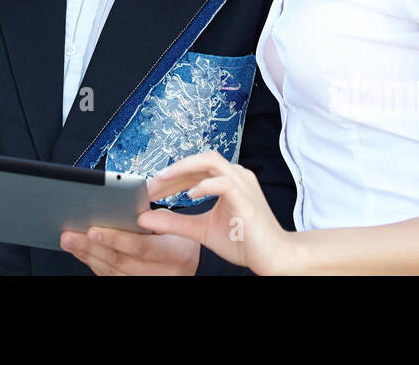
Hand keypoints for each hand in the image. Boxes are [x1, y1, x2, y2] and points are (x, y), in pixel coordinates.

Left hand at [60, 226, 199, 274]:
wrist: (190, 266)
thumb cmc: (181, 240)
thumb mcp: (176, 225)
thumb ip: (151, 218)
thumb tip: (119, 207)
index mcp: (175, 254)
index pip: (140, 246)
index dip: (115, 238)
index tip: (93, 229)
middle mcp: (161, 273)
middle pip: (120, 260)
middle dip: (91, 246)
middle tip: (69, 234)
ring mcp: (147, 282)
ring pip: (112, 270)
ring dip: (87, 254)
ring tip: (69, 240)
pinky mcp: (135, 285)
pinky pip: (111, 276)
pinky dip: (93, 262)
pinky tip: (81, 251)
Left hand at [136, 151, 295, 274]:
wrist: (273, 257)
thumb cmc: (244, 241)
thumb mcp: (201, 230)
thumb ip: (176, 222)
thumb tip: (146, 219)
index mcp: (227, 180)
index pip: (195, 169)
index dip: (171, 176)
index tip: (151, 189)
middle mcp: (236, 176)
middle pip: (199, 160)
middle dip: (172, 171)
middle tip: (150, 185)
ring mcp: (243, 184)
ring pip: (210, 161)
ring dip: (183, 169)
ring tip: (163, 181)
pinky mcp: (246, 198)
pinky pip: (224, 182)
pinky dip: (204, 186)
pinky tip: (189, 196)